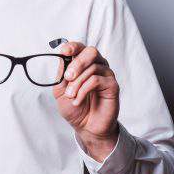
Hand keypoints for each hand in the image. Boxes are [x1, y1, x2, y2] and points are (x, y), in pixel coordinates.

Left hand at [52, 41, 119, 160]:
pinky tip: (78, 100)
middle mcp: (97, 66)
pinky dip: (84, 90)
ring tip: (71, 95)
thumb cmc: (74, 107)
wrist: (85, 127)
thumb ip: (61, 74)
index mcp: (84, 64)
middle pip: (91, 52)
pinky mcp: (112, 86)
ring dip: (77, 82)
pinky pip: (97, 80)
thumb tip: (62, 58)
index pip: (80, 48)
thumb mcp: (60, 89)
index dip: (73, 46)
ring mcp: (106, 75)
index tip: (64, 51)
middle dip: (77, 63)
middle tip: (68, 77)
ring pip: (93, 67)